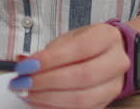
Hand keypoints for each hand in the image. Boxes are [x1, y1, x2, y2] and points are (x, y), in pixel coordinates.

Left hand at [9, 22, 128, 107]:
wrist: (111, 55)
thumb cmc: (87, 45)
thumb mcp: (70, 38)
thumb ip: (49, 51)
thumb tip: (23, 62)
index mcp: (107, 37)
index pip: (80, 49)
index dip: (52, 59)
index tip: (28, 65)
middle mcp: (116, 62)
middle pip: (82, 76)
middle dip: (47, 81)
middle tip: (23, 82)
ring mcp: (113, 85)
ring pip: (82, 98)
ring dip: (48, 97)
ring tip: (26, 93)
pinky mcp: (105, 103)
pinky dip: (54, 107)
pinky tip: (38, 101)